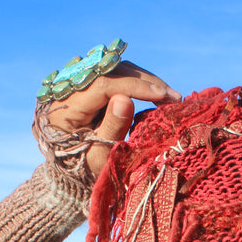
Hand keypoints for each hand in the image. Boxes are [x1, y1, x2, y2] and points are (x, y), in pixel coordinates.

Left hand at [42, 60, 180, 175]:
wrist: (74, 171)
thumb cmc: (86, 168)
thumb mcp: (99, 155)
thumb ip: (111, 127)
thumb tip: (126, 99)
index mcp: (67, 107)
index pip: (102, 84)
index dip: (133, 87)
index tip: (161, 96)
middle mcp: (71, 90)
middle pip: (111, 71)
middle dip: (144, 81)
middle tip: (174, 97)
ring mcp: (82, 86)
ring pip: (117, 70)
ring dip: (145, 80)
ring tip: (170, 96)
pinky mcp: (93, 87)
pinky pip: (118, 77)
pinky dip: (138, 84)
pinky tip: (157, 95)